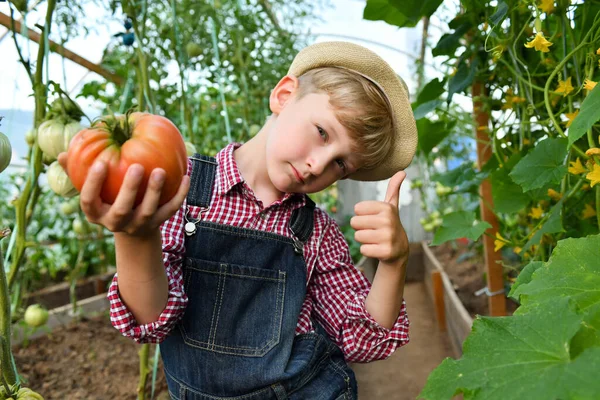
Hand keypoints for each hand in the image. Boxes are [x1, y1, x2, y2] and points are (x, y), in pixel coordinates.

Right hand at [57, 152, 189, 237]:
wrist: (134, 231)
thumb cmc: (109, 199)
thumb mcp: (94, 190)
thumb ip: (78, 172)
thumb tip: (63, 153)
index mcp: (95, 213)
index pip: (88, 201)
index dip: (93, 184)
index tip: (100, 163)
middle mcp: (116, 222)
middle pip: (122, 210)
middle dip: (129, 190)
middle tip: (137, 167)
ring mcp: (138, 225)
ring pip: (148, 212)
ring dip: (155, 192)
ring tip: (160, 170)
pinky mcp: (158, 224)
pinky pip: (171, 210)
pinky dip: (180, 194)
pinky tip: (186, 175)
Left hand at [350, 171, 408, 263]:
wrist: (400, 250)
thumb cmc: (389, 224)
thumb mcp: (391, 207)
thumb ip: (393, 189)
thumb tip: (402, 171)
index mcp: (386, 207)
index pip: (357, 209)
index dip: (362, 215)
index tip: (374, 219)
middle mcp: (388, 221)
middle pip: (354, 222)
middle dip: (361, 228)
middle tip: (374, 230)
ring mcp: (388, 237)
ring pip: (358, 236)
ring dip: (364, 240)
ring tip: (376, 239)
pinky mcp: (386, 252)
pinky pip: (363, 250)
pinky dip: (368, 251)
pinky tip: (378, 249)